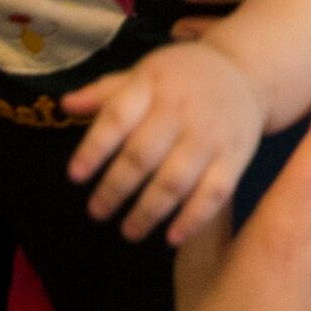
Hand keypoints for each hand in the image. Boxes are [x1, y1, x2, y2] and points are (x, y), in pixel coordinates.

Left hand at [66, 40, 270, 244]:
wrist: (245, 72)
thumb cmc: (182, 77)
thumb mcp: (145, 72)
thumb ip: (106, 92)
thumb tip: (65, 106)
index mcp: (153, 86)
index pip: (117, 118)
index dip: (94, 148)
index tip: (75, 177)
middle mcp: (182, 109)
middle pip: (142, 155)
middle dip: (115, 189)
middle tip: (97, 212)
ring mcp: (211, 134)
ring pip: (175, 180)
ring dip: (148, 211)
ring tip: (128, 232)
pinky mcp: (236, 156)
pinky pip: (215, 192)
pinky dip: (194, 218)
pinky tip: (172, 238)